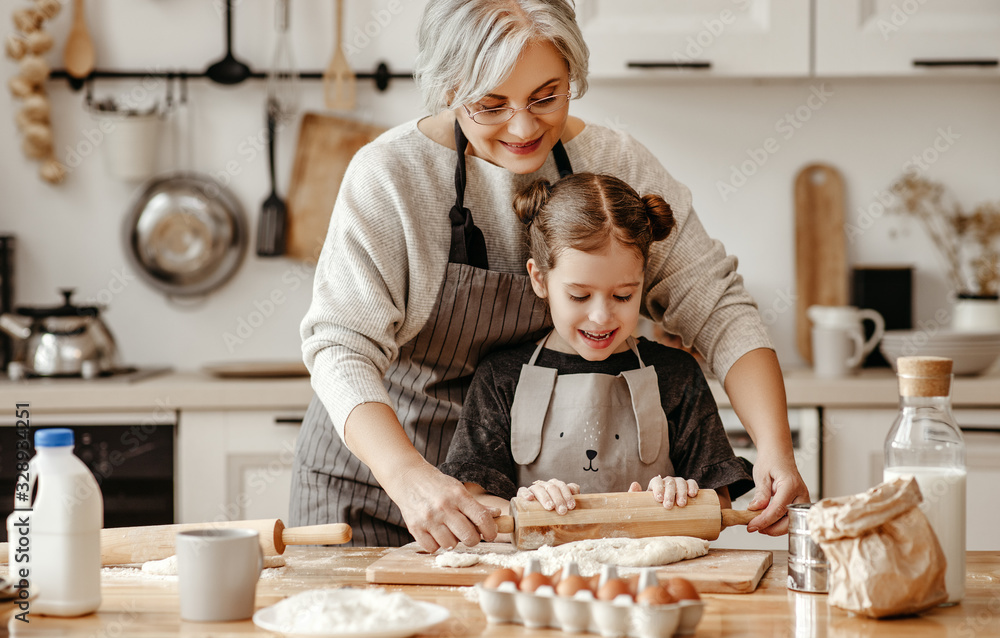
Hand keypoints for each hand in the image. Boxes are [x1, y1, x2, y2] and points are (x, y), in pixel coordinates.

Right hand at [383, 461, 498, 552]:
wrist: (408, 478)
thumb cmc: (437, 485)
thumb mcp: (458, 489)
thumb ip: (476, 505)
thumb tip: (497, 515)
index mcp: (458, 495)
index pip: (481, 518)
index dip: (491, 531)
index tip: (491, 534)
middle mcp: (443, 507)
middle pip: (468, 537)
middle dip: (473, 539)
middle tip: (470, 534)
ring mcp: (428, 519)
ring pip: (451, 545)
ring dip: (453, 541)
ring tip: (449, 530)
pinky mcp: (415, 528)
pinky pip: (433, 548)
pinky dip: (436, 544)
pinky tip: (436, 533)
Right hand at [517, 479, 579, 514]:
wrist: (530, 517)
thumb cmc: (550, 513)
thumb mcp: (561, 509)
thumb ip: (570, 506)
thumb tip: (581, 511)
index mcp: (556, 486)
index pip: (563, 486)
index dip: (568, 495)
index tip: (572, 507)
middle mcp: (545, 486)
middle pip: (553, 487)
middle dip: (559, 499)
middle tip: (562, 511)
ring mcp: (534, 489)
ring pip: (539, 488)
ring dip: (545, 497)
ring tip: (550, 507)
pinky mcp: (521, 494)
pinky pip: (523, 490)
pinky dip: (526, 493)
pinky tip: (530, 498)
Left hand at [628, 476, 697, 507]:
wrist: (666, 518)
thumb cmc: (653, 510)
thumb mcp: (643, 505)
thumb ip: (635, 496)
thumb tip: (635, 484)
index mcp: (656, 485)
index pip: (656, 481)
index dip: (658, 488)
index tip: (658, 499)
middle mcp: (668, 482)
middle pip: (669, 482)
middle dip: (669, 494)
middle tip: (668, 506)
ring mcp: (679, 483)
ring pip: (681, 482)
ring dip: (681, 492)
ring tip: (681, 504)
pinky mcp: (689, 487)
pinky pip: (691, 483)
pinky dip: (692, 486)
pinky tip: (693, 495)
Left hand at [745, 453, 809, 534]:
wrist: (778, 453)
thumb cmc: (771, 460)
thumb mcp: (761, 475)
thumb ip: (761, 493)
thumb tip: (755, 509)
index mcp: (790, 485)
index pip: (778, 509)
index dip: (764, 521)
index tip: (751, 526)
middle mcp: (800, 494)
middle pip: (789, 520)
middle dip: (772, 528)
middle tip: (755, 528)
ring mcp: (802, 499)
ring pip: (792, 522)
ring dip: (776, 527)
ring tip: (759, 525)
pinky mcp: (799, 502)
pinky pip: (792, 517)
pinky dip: (780, 522)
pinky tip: (767, 521)